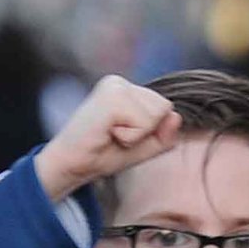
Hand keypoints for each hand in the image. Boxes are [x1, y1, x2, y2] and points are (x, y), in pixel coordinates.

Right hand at [34, 76, 182, 199]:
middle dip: (145, 131)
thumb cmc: (102, 155)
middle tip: (115, 136)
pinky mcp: (112, 97)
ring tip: (111, 134)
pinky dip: (130, 137)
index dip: (150, 131)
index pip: (164, 108)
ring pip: (156, 114)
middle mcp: (120, 82)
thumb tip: (177, 116)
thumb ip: (164, 134)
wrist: (72, 165)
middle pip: (164, 108)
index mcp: (127, 89)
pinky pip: (144, 122)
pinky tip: (108, 133)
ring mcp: (115, 86)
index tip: (121, 136)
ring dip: (136, 135)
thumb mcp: (142, 147)